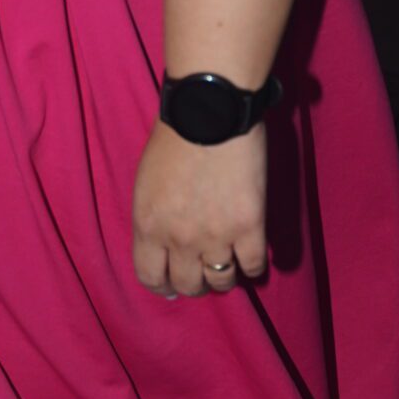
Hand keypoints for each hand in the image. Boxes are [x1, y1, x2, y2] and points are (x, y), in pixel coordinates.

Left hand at [131, 122, 268, 298]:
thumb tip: (162, 244)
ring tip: (227, 265)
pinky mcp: (249, 227)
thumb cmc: (174, 139)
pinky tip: (250, 257)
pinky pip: (252, 266)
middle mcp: (178, 238)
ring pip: (221, 280)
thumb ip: (152, 218)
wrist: (209, 112)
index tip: (171, 285)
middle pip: (188, 285)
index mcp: (147, 226)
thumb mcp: (146, 184)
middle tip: (202, 274)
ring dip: (223, 277)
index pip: (150, 277)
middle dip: (195, 283)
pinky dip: (252, 266)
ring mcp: (215, 235)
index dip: (162, 286)